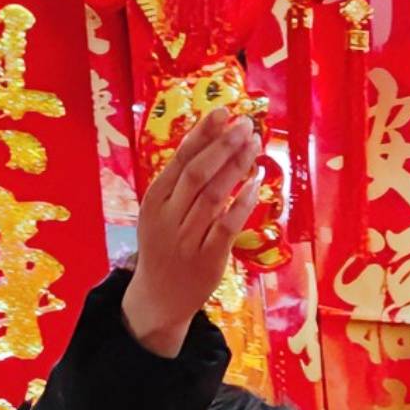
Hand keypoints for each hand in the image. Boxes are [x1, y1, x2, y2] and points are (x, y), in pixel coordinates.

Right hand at [124, 105, 262, 356]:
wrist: (158, 297)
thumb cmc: (165, 246)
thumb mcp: (161, 211)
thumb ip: (181, 182)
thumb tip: (211, 139)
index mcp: (154, 200)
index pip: (179, 159)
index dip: (203, 134)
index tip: (224, 112)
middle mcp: (168, 218)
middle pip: (197, 173)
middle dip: (223, 145)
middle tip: (247, 125)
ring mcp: (187, 240)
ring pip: (213, 196)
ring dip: (236, 167)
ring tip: (254, 145)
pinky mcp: (208, 259)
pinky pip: (227, 225)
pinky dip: (243, 202)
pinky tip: (255, 184)